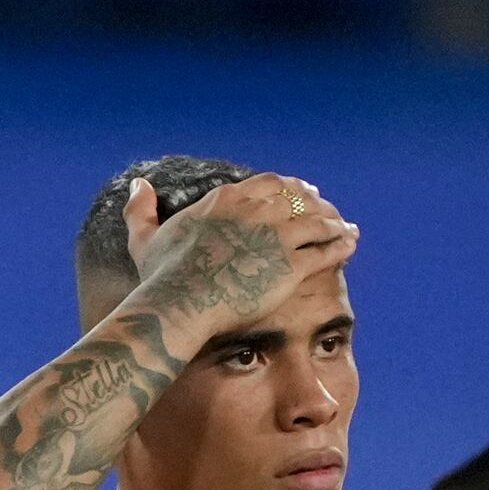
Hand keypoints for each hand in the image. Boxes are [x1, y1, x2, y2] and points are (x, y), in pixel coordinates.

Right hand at [115, 171, 358, 364]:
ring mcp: (277, 236)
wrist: (179, 306)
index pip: (269, 183)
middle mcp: (257, 210)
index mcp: (228, 199)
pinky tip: (350, 244)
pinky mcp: (291, 265)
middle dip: (315, 201)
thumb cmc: (161, 278)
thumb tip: (138, 183)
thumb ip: (140, 209)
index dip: (286, 187)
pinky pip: (326, 248)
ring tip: (345, 228)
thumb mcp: (145, 238)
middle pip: (298, 197)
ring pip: (317, 220)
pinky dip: (342, 243)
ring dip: (334, 222)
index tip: (296, 192)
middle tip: (325, 208)